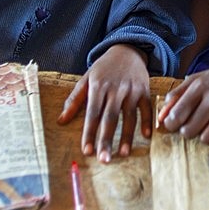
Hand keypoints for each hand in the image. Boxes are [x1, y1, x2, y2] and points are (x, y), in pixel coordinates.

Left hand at [57, 45, 151, 162]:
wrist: (127, 49)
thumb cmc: (104, 68)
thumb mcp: (86, 79)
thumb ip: (74, 99)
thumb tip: (61, 120)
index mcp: (98, 86)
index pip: (92, 113)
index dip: (89, 133)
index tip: (87, 151)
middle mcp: (116, 88)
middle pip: (110, 118)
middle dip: (107, 140)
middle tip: (104, 159)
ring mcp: (132, 89)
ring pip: (129, 116)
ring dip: (127, 136)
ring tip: (123, 154)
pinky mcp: (144, 90)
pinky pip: (146, 108)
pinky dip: (147, 121)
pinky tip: (145, 136)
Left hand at [158, 58, 208, 144]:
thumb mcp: (199, 79)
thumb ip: (178, 95)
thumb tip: (160, 118)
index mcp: (200, 85)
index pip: (176, 116)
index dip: (172, 125)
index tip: (176, 124)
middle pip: (189, 131)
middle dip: (190, 131)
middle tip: (197, 124)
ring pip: (207, 138)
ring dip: (207, 135)